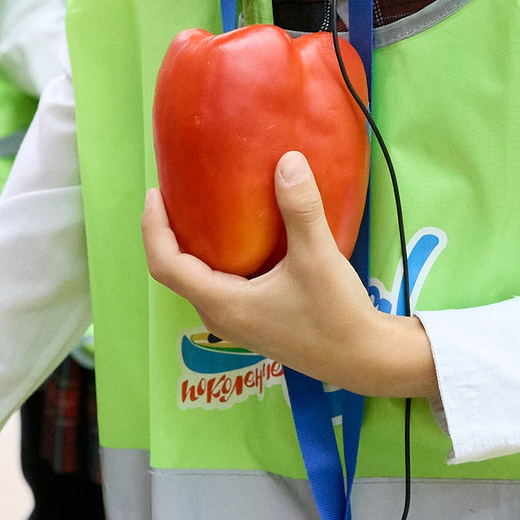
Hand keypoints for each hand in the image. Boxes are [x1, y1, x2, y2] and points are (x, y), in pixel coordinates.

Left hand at [141, 151, 438, 400]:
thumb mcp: (317, 257)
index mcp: (223, 303)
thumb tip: (287, 160)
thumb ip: (300, 209)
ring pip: (198, 283)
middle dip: (167, 236)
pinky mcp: (256, 323)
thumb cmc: (335, 315)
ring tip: (200, 212)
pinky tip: (239, 240)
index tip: (156, 194)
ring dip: (191, 250)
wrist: (365, 359)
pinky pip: (220, 287)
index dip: (154, 228)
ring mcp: (238, 323)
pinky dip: (215, 261)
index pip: (166, 266)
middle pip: (176, 274)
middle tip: (174, 197)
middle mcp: (222, 317)